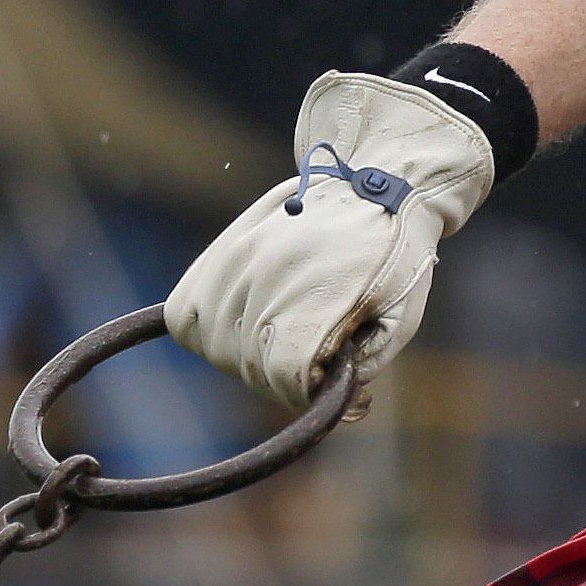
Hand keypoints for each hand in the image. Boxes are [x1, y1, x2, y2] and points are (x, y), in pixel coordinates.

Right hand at [166, 71, 492, 413]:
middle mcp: (267, 278)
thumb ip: (361, 366)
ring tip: (286, 335)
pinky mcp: (216, 255)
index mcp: (317, 295)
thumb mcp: (400, 319)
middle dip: (285, 379)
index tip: (332, 384)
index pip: (285, 375)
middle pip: (250, 368)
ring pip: (215, 348)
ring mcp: (236, 263)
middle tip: (317, 360)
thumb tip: (326, 398)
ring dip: (248, 356)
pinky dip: (208, 332)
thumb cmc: (395, 257)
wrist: (375, 187)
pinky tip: (243, 325)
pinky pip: (184, 317)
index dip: (308, 392)